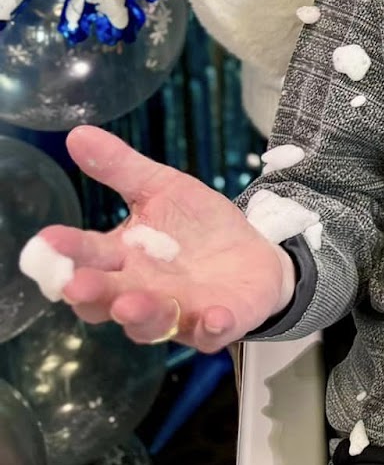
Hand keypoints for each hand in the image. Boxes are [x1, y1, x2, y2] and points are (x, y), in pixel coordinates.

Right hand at [36, 127, 294, 350]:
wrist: (253, 253)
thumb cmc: (196, 227)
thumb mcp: (163, 188)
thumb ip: (121, 168)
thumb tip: (77, 133)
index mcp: (124, 260)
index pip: (89, 258)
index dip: (69, 252)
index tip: (49, 239)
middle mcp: (142, 293)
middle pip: (109, 299)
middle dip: (93, 292)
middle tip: (78, 284)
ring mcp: (179, 312)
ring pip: (152, 322)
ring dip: (140, 314)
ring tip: (129, 303)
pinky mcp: (218, 323)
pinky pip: (212, 331)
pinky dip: (211, 326)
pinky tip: (213, 317)